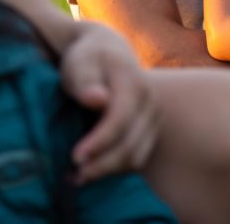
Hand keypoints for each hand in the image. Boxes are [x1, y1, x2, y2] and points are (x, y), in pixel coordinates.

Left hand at [59, 21, 159, 182]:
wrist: (109, 53)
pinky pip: (136, 157)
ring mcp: (154, 117)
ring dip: (108, 170)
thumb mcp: (79, 63)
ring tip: (79, 176)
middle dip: (102, 163)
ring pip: (136, 156)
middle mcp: (150, 101)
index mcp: (134, 82)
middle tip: (74, 174)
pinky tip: (92, 170)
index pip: (120, 119)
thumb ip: (86, 80)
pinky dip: (115, 169)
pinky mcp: (151, 131)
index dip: (99, 142)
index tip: (75, 156)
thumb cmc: (89, 58)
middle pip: (131, 143)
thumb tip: (98, 99)